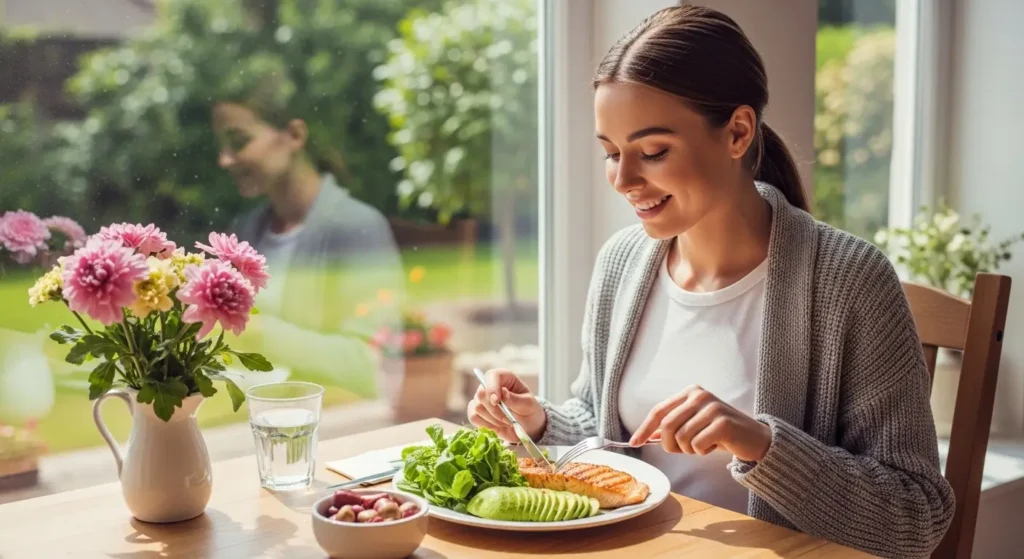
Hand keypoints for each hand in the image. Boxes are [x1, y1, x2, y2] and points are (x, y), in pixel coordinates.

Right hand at [467, 369, 546, 443]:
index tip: (497, 401)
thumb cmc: (529, 411)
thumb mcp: (528, 405)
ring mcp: (482, 399)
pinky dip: (486, 425)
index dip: (492, 387)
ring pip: (477, 408)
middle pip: (481, 394)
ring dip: (493, 419)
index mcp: (505, 378)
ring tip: (506, 422)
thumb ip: (515, 399)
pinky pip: (474, 417)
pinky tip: (497, 426)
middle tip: (509, 419)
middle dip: (495, 410)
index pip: (492, 376)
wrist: (527, 427)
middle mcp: (490, 386)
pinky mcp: (477, 412)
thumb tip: (503, 392)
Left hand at [629, 385, 771, 461]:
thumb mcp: (694, 425)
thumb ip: (672, 427)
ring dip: (689, 450)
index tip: (634, 442)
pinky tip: (715, 446)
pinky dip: (703, 452)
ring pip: (681, 438)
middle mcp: (700, 395)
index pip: (659, 410)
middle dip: (670, 445)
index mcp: (690, 392)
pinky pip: (698, 446)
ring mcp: (712, 407)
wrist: (755, 438)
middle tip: (684, 450)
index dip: (645, 428)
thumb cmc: (720, 432)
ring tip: (704, 444)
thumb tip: (647, 436)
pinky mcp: (723, 423)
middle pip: (667, 426)